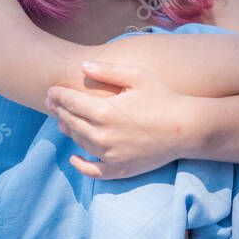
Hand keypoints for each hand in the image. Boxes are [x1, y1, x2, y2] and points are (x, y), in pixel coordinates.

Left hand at [45, 60, 187, 179]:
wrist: (187, 128)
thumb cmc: (164, 97)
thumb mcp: (137, 77)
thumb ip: (108, 70)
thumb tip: (82, 66)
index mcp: (104, 112)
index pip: (70, 103)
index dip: (58, 96)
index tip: (50, 91)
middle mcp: (102, 135)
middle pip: (71, 122)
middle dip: (59, 110)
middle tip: (52, 103)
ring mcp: (110, 155)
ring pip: (80, 142)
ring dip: (68, 131)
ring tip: (63, 121)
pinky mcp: (120, 169)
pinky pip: (94, 171)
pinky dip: (81, 165)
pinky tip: (75, 158)